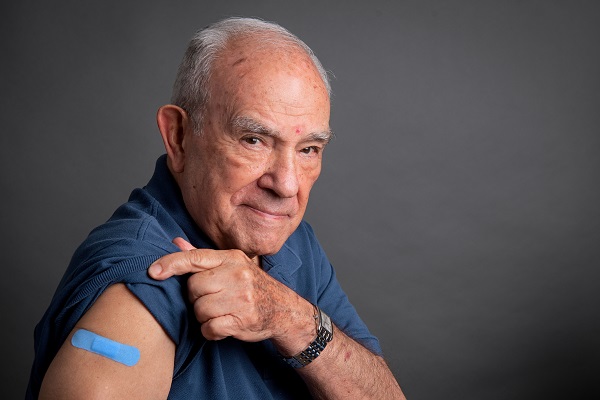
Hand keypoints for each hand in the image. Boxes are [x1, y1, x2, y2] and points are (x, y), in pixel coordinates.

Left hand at [148, 238, 315, 354]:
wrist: (283, 310)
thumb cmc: (252, 286)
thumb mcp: (232, 265)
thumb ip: (201, 256)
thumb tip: (175, 242)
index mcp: (231, 258)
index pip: (195, 258)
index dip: (171, 264)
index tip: (153, 271)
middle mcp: (236, 275)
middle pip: (193, 287)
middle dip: (197, 297)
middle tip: (213, 299)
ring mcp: (240, 298)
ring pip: (199, 310)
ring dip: (204, 316)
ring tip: (221, 312)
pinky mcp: (242, 320)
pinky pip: (209, 329)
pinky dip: (212, 331)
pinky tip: (224, 325)